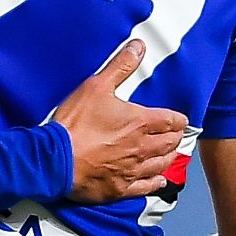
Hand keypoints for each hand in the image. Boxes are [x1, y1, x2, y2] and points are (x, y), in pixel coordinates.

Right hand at [53, 40, 188, 202]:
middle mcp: (142, 148)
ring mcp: (133, 170)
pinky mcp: (121, 188)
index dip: (178, 119)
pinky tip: (158, 180)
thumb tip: (139, 47)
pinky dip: (156, 182)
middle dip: (175, 138)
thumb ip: (120, 66)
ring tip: (170, 153)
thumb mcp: (96, 86)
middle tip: (176, 135)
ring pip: (162, 165)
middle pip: (170, 143)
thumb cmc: (75, 123)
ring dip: (169, 157)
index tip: (180, 120)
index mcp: (140, 122)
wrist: (55, 159)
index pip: (171, 121)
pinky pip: (146, 187)